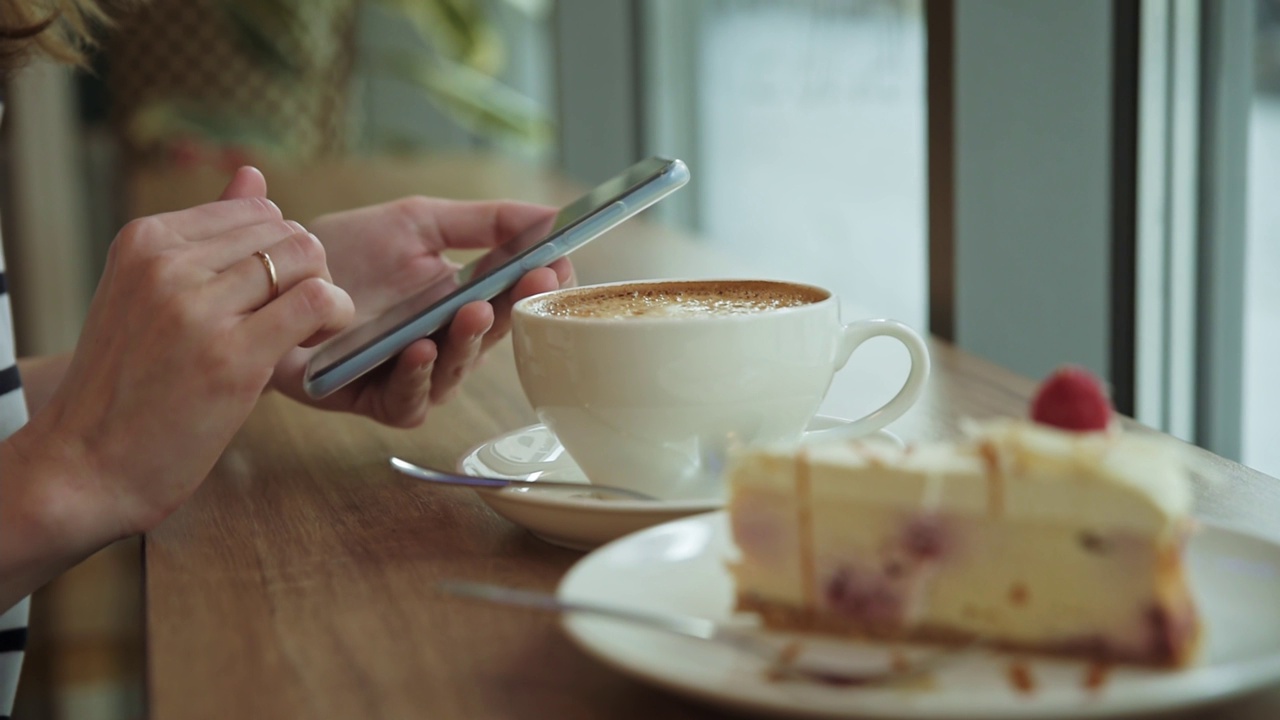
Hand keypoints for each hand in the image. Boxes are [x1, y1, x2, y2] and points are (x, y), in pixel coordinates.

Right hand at [9, 167, 352, 541]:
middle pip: (287, 232)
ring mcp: (198, 308)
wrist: (85, 464)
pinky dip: (334, 316)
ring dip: (325, 294)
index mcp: (146, 240)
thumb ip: (207, 236)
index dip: (282, 250)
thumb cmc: (127, 384)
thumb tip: (252, 174)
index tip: (276, 292)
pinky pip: (315, 303)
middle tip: (299, 316)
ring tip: (305, 331)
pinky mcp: (232, 355)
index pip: (257, 210)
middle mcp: (168, 263)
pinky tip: (316, 342)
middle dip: (309, 271)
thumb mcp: (150, 294)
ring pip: (305, 259)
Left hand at [265, 196, 574, 426]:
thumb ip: (484, 220)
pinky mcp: (376, 400)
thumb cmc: (345, 253)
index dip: (543, 285)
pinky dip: (416, 377)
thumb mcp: (419, 221)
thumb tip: (550, 214)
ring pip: (458, 371)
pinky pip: (409, 402)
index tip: (560, 261)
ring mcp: (416, 374)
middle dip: (518, 309)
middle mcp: (449, 341)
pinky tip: (418, 347)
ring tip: (475, 310)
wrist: (273, 279)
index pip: (519, 298)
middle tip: (532, 280)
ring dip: (469, 342)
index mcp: (466, 300)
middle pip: (497, 335)